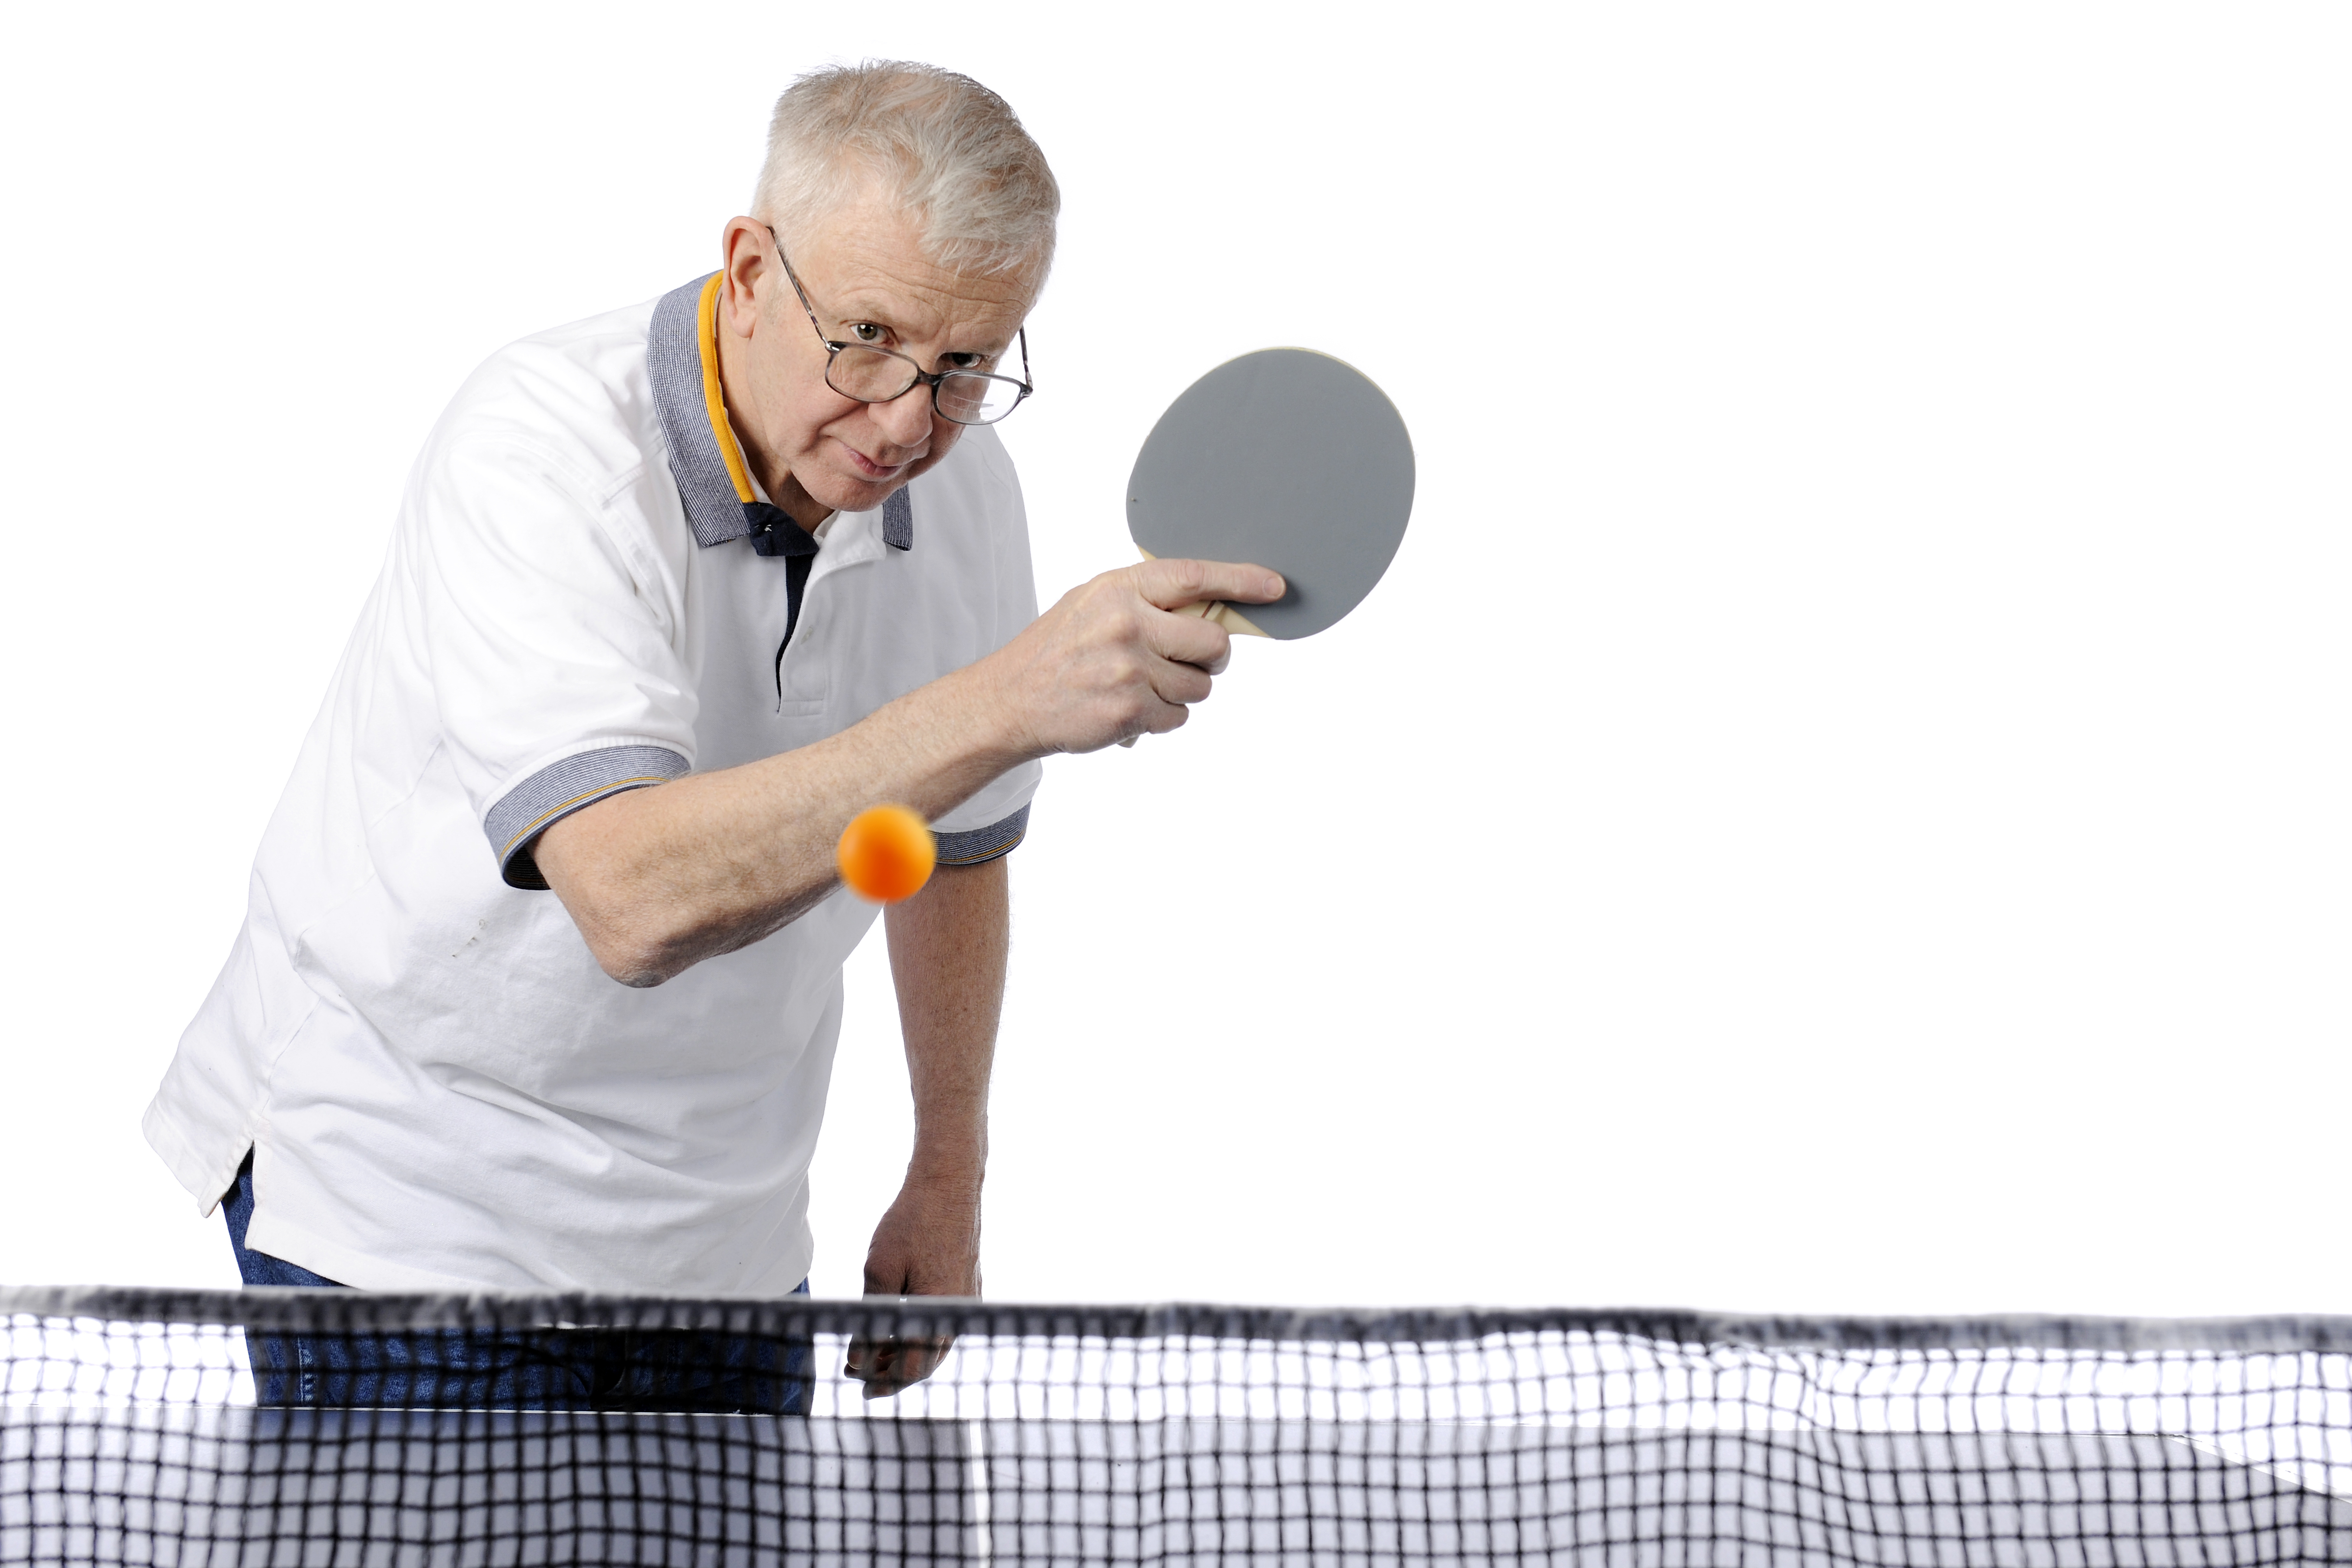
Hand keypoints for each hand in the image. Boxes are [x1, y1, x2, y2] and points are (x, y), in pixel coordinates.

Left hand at [844, 1177, 981, 1398]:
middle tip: (856, 1375)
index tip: (853, 1377)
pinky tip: (895, 1329)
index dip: (880, 1380)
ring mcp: (966, 1301)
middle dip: (889, 1374)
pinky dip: (917, 1336)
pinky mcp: (966, 1288)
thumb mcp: (880, 1269)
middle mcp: (958, 1314)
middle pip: (925, 1365)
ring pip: (934, 1347)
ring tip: (871, 1356)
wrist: (949, 1185)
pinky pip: (942, 1327)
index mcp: (938, 1312)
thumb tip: (858, 1358)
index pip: (911, 1369)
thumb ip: (871, 1317)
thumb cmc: (914, 1222)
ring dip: (903, 1356)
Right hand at [982, 558, 1285, 755]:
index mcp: (1119, 589)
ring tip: (1142, 686)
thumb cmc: (1056, 651)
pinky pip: (1180, 715)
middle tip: (1190, 660)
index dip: (1240, 580)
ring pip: (1201, 685)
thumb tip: (1207, 608)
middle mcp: (1127, 624)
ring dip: (1182, 691)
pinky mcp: (1131, 710)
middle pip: (1212, 641)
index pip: (1194, 576)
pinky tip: (1130, 708)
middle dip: (1210, 656)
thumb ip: (1144, 600)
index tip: (1274, 586)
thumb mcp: (1092, 604)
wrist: (1009, 701)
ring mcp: (1130, 669)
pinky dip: (1163, 717)